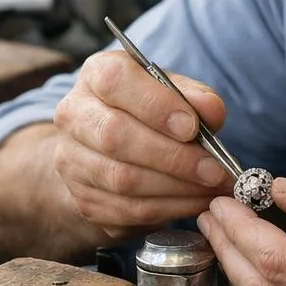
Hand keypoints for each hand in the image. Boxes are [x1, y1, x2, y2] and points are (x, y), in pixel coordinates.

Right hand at [51, 50, 232, 240]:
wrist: (111, 149)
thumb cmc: (150, 112)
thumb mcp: (173, 93)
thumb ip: (194, 96)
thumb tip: (212, 110)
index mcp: (96, 75)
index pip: (115, 82)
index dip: (156, 105)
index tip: (192, 127)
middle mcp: (74, 115)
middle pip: (115, 136)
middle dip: (173, 157)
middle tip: (214, 170)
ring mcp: (72, 160)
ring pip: (122, 179)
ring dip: (176, 188)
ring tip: (212, 188)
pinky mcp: (82, 199)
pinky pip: (127, 209)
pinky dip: (168, 209)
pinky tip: (195, 202)